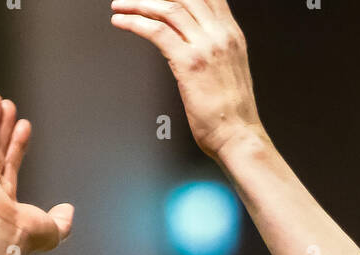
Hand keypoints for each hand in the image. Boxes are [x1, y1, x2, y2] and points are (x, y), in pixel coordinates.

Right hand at [0, 91, 73, 251]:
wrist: (2, 234)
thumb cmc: (24, 236)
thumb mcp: (53, 230)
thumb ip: (62, 221)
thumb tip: (69, 211)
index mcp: (4, 200)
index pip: (11, 164)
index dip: (18, 144)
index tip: (24, 126)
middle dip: (1, 126)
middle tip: (7, 106)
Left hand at [110, 0, 264, 161]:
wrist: (240, 137)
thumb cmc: (233, 116)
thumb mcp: (229, 71)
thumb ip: (214, 52)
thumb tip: (192, 46)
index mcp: (231, 35)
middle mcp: (220, 34)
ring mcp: (205, 47)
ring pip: (168, 9)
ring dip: (138, 4)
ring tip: (120, 6)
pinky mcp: (189, 63)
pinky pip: (157, 32)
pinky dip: (135, 23)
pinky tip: (121, 22)